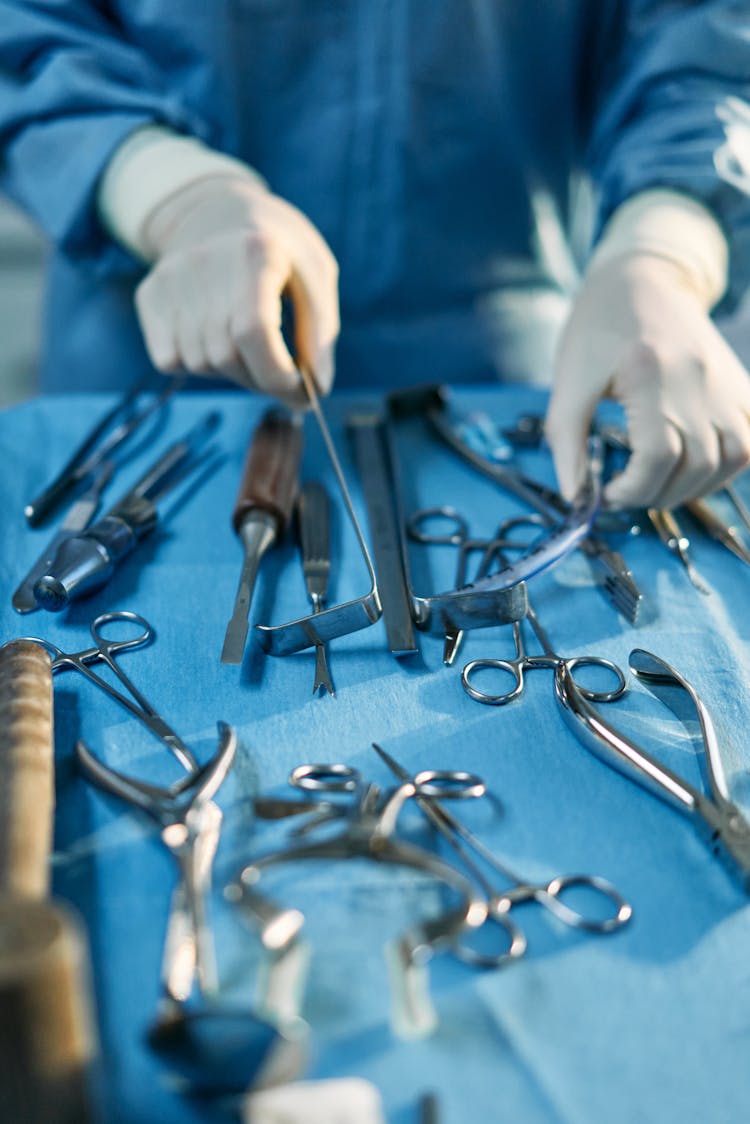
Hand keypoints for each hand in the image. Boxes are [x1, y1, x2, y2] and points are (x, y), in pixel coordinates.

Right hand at [134, 175, 339, 405]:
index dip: (277, 375)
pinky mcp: (150, 296)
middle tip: (281, 374)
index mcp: (255, 252)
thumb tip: (317, 388)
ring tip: (248, 343)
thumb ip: (320, 333)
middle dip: (261, 379)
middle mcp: (204, 263)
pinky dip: (198, 364)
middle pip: (227, 356)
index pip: (254, 332)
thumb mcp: (316, 275)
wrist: (217, 209)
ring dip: (232, 371)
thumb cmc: (279, 249)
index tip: (300, 390)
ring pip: (200, 364)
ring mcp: (170, 280)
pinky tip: (216, 336)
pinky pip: (170, 360)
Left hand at [545, 253, 749, 508]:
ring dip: (695, 488)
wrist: (641, 276)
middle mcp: (698, 378)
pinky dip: (726, 466)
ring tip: (657, 484)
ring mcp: (727, 382)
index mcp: (650, 372)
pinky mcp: (741, 384)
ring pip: (733, 459)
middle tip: (627, 491)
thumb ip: (568, 447)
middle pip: (697, 465)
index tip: (607, 493)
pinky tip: (692, 468)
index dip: (633, 489)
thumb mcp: (568, 384)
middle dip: (658, 494)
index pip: (658, 456)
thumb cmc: (597, 329)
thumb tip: (577, 501)